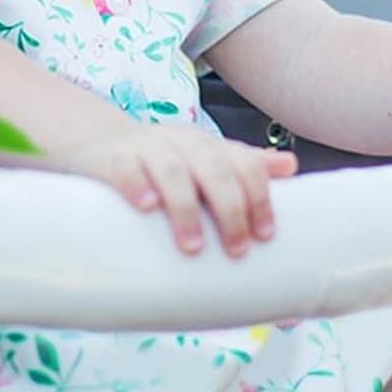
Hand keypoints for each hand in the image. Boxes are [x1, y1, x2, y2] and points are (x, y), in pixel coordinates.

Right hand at [57, 123, 298, 257]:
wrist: (99, 142)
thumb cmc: (162, 161)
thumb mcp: (205, 160)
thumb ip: (245, 164)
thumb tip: (291, 166)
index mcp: (209, 147)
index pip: (244, 164)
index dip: (259, 198)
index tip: (265, 236)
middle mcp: (182, 143)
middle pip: (214, 168)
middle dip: (230, 209)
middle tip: (236, 249)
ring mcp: (146, 149)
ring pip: (172, 171)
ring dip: (186, 208)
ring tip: (192, 246)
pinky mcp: (112, 159)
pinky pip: (126, 168)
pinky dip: (137, 186)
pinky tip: (146, 207)